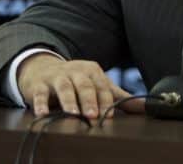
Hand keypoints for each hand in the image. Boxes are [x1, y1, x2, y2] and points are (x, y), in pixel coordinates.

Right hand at [17, 53, 144, 118]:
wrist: (44, 69)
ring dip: (68, 101)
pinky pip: (39, 93)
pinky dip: (40, 103)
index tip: (108, 115)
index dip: (105, 101)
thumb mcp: (97, 84)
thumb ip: (118, 96)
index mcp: (92, 71)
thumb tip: (143, 107)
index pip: (101, 86)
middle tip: (93, 115)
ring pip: (64, 87)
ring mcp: (57, 76)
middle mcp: (75, 71)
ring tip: (72, 113)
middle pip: (84, 85)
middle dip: (89, 100)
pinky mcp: (39, 84)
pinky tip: (42, 113)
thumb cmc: (76, 80)